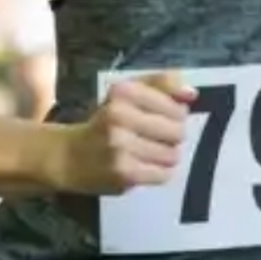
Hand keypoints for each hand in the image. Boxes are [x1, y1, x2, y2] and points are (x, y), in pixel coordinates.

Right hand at [61, 71, 196, 194]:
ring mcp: (121, 146)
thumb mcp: (127, 93)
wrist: (69, 156)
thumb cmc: (104, 123)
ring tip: (147, 153)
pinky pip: (163, 174)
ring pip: (172, 154)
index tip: (162, 118)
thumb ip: (162, 85)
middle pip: (177, 130)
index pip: (175, 105)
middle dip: (172, 136)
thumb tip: (192, 94)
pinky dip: (158, 172)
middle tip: (154, 137)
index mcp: (122, 92)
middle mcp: (119, 116)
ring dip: (165, 156)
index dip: (175, 114)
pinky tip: (143, 167)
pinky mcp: (124, 173)